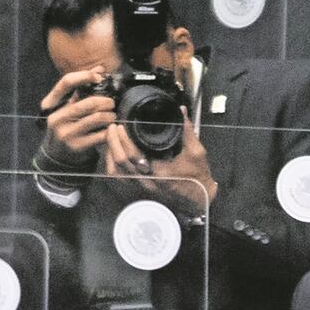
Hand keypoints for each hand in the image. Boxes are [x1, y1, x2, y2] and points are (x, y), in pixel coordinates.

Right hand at [40, 67, 115, 164]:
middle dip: (105, 101)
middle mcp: (56, 118)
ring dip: (109, 116)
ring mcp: (66, 133)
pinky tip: (110, 129)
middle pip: (87, 102)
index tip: (98, 77)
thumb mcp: (68, 107)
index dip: (84, 76)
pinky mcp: (77, 146)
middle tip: (112, 103)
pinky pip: (100, 135)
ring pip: (96, 118)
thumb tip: (100, 69)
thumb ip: (82, 88)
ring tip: (112, 116)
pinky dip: (109, 130)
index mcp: (51, 104)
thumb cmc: (67, 126)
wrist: (58, 155)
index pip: (66, 82)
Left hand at [103, 106, 217, 213]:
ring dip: (110, 154)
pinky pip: (120, 178)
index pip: (133, 156)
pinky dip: (113, 164)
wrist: (199, 199)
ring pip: (116, 172)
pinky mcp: (140, 188)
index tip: (121, 126)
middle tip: (112, 127)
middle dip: (113, 142)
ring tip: (110, 137)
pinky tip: (113, 152)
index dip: (123, 140)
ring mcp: (142, 187)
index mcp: (160, 173)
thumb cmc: (198, 177)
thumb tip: (181, 110)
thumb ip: (187, 130)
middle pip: (120, 162)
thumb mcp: (196, 152)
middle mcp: (147, 182)